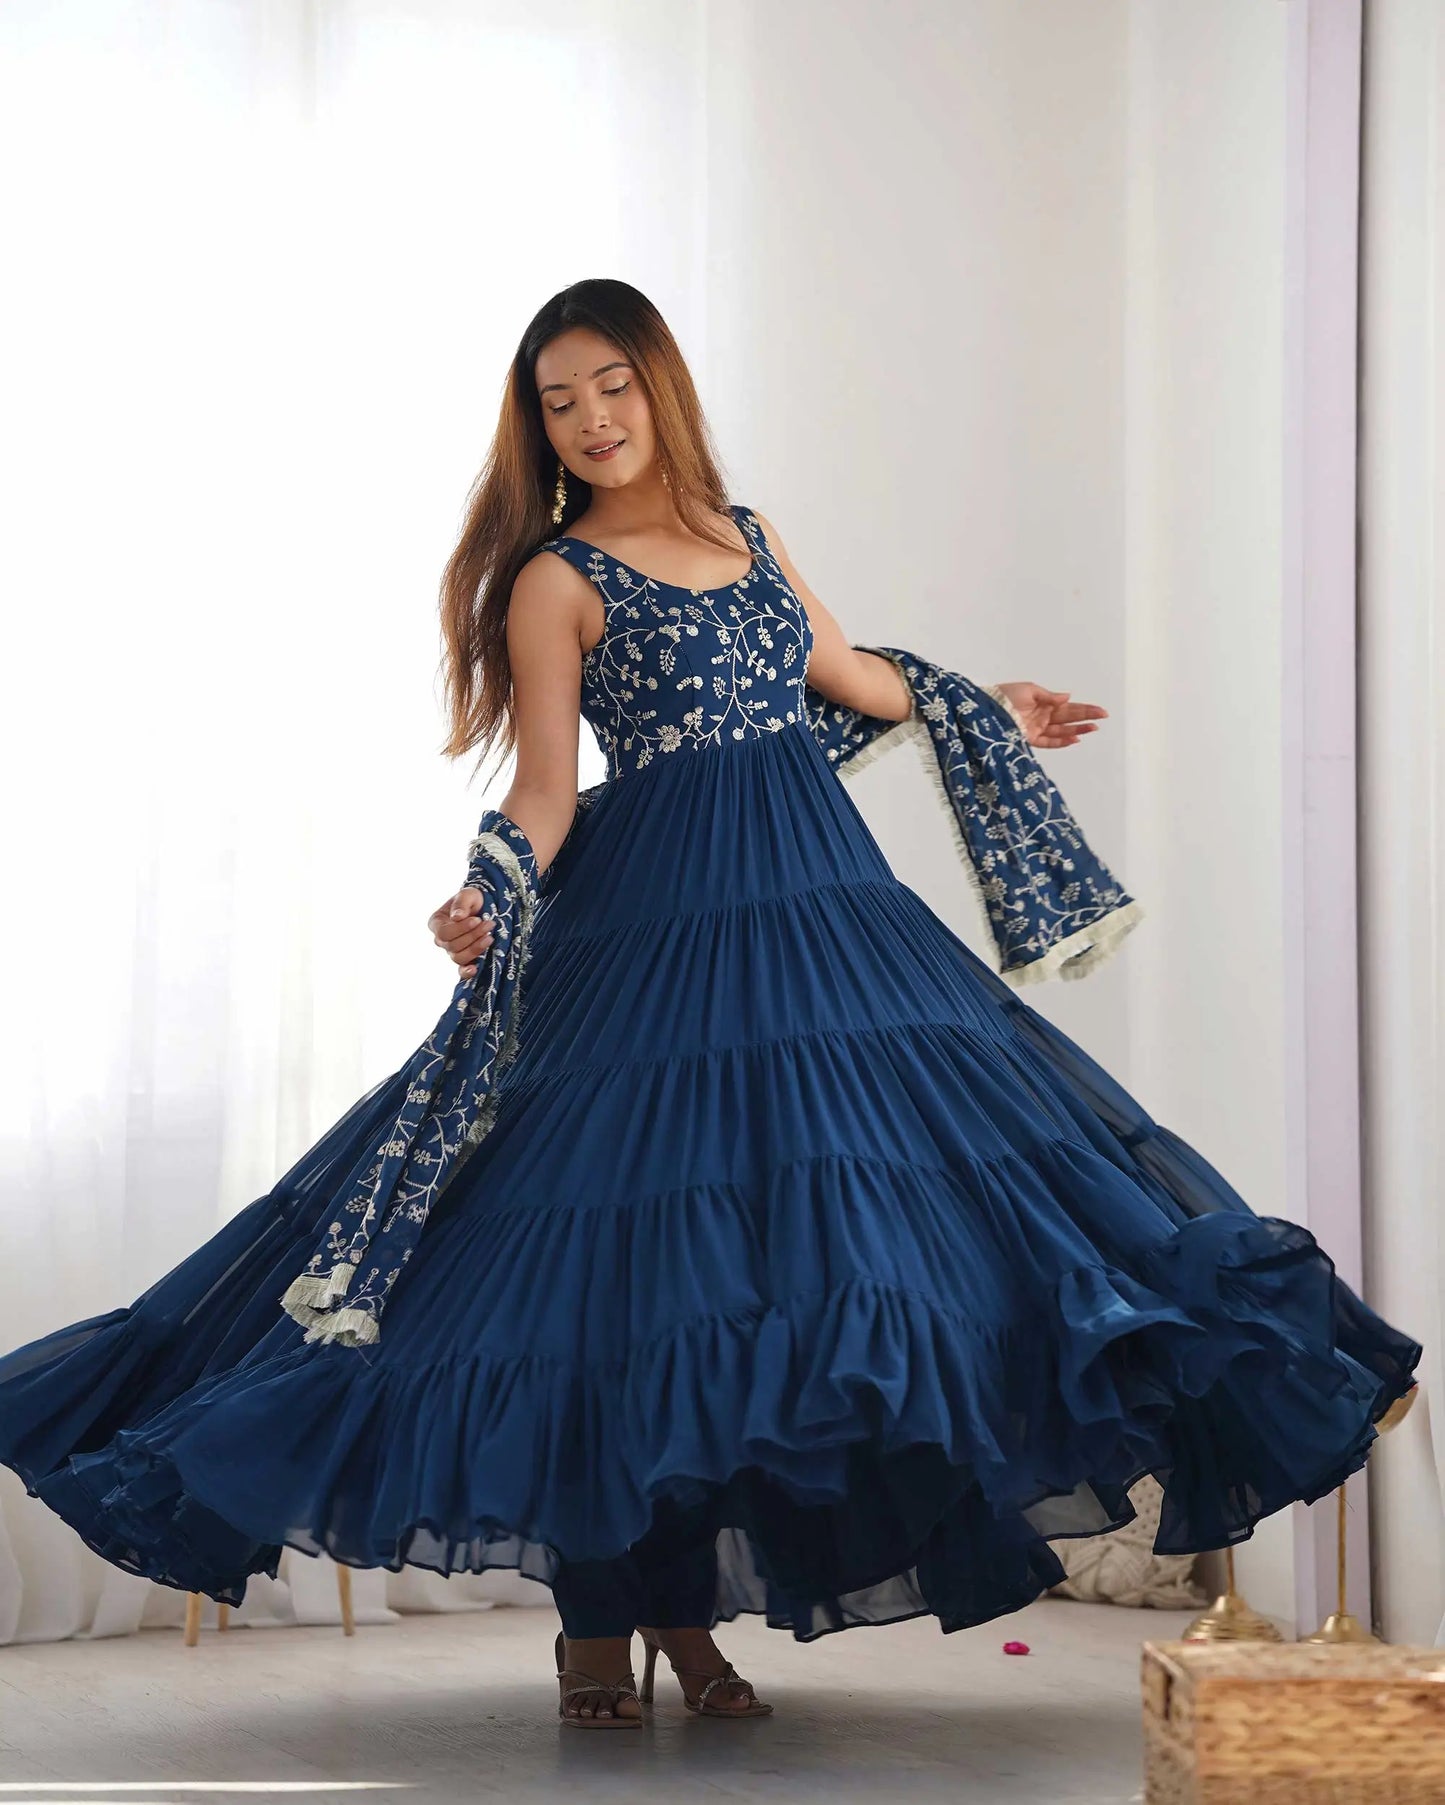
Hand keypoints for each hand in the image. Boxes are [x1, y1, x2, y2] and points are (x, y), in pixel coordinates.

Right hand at [428, 888, 494, 980]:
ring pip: (459, 957)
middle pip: (453, 946)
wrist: (484, 906)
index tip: (477, 919)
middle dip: (473, 936)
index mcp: (436, 923)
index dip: (461, 929)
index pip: (444, 932)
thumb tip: (457, 917)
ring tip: (490, 937)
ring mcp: (452, 951)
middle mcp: (441, 940)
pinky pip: (461, 970)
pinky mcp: (464, 959)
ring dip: (476, 948)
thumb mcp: (467, 894)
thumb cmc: (472, 899)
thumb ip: (461, 903)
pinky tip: (475, 969)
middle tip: (489, 924)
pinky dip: (466, 971)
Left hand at [993, 682, 1107, 749]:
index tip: (1100, 711)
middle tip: (1103, 717)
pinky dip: (1061, 741)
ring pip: (1062, 731)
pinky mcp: (1029, 739)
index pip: (1068, 707)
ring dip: (1078, 730)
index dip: (1084, 709)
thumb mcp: (1028, 690)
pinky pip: (1048, 742)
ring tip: (1093, 728)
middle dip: (1086, 717)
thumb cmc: (1002, 696)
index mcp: (1043, 703)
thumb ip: (1049, 696)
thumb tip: (1067, 696)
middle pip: (1068, 718)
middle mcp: (1042, 717)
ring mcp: (1037, 728)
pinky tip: (1075, 739)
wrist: (984, 710)